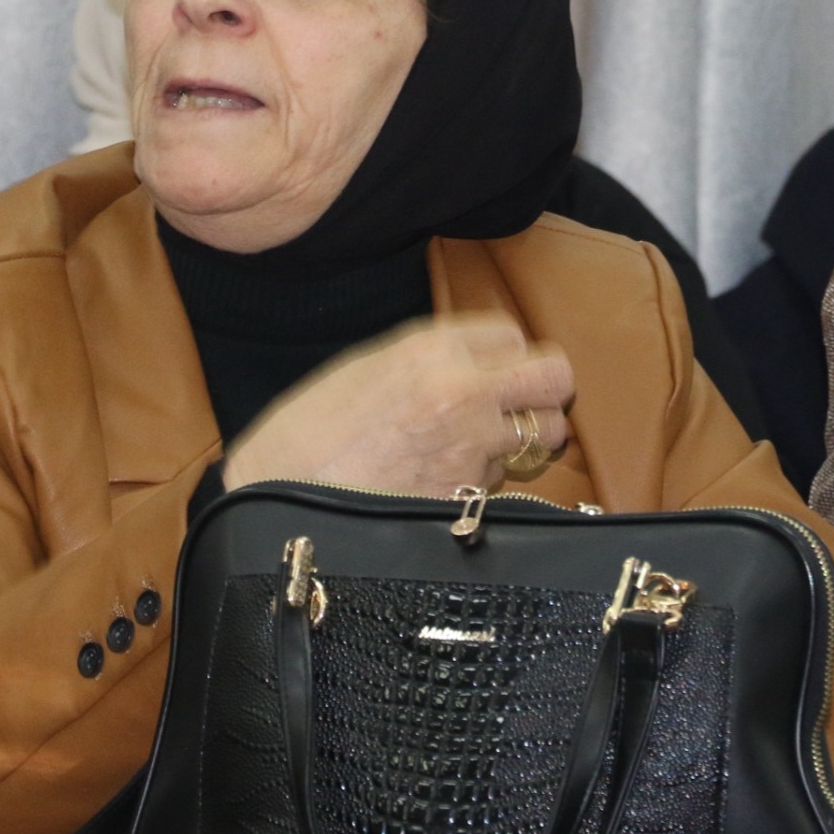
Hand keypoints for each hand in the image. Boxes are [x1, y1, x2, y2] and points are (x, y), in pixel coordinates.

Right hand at [219, 315, 572, 497]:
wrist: (278, 499)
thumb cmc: (308, 432)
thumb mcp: (365, 366)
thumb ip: (428, 357)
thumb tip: (471, 361)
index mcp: (432, 348)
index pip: (512, 334)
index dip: (507, 354)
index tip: (494, 370)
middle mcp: (464, 391)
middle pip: (554, 378)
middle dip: (544, 392)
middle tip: (522, 405)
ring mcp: (473, 446)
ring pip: (541, 435)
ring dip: (521, 442)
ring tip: (478, 448)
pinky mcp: (470, 495)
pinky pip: (505, 481)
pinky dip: (488, 482)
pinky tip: (448, 482)